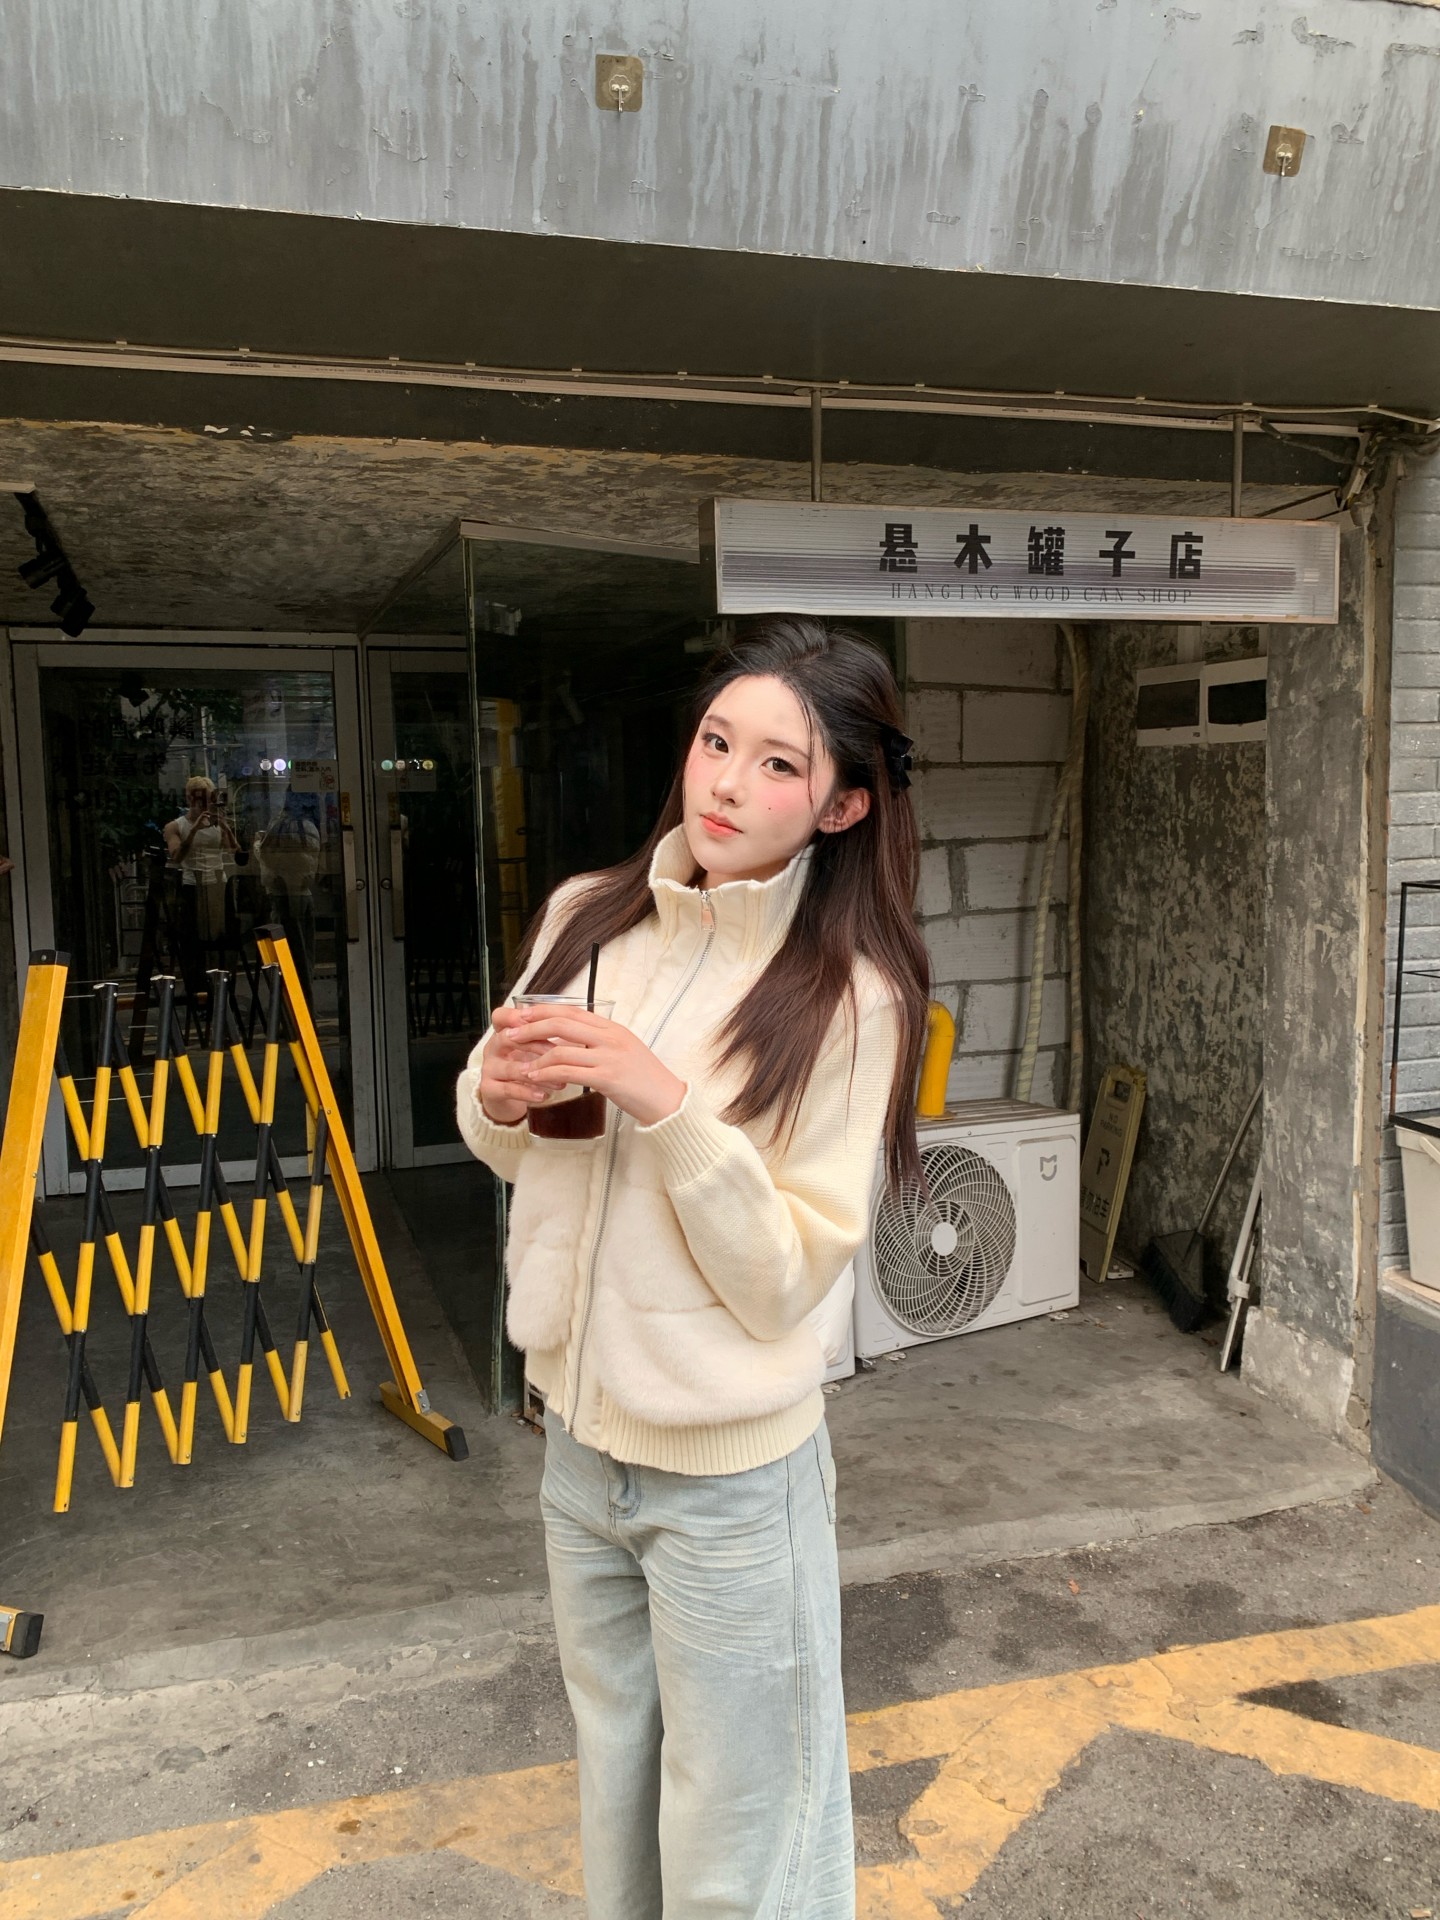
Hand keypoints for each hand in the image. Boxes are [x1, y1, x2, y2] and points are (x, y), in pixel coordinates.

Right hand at [476, 1011, 552, 1125]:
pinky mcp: (489, 1089)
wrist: (511, 1096)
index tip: (543, 1021)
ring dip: (537, 1073)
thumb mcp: (536, 1047)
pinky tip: (545, 1095)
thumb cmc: (527, 1065)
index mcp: (503, 1032)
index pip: (501, 1016)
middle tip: (560, 1052)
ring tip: (561, 1081)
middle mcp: (493, 1048)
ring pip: (511, 1068)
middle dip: (535, 1044)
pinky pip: (508, 1089)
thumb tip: (581, 1028)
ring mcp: (489, 1069)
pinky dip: (528, 1092)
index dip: (518, 1016)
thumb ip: (550, 1035)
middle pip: (507, 1038)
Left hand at [500, 1005, 685, 1128]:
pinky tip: (536, 1078)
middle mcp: (611, 1038)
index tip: (522, 1014)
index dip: (544, 1010)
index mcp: (613, 1028)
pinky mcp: (608, 1078)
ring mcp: (609, 1057)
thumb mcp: (624, 1050)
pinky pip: (569, 1072)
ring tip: (521, 1065)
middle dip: (532, 1027)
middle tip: (511, 1034)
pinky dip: (548, 1074)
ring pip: (562, 1050)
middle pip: (562, 1024)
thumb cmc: (644, 1079)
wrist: (667, 1100)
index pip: (572, 1011)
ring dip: (536, 1057)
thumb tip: (572, 1037)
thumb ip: (600, 1041)